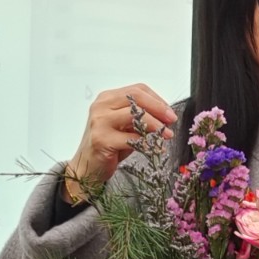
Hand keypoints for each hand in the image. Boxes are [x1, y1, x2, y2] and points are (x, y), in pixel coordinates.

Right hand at [64, 84, 176, 201]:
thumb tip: (166, 115)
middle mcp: (101, 106)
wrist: (87, 168)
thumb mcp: (125, 126)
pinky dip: (147, 142)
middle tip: (172, 120)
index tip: (169, 112)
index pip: (137, 90)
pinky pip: (131, 138)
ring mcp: (99, 122)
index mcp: (107, 98)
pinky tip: (155, 147)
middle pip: (135, 98)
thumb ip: (140, 117)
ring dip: (155, 125)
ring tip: (167, 134)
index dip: (157, 99)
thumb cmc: (109, 145)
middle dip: (158, 108)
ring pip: (134, 115)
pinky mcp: (102, 139)